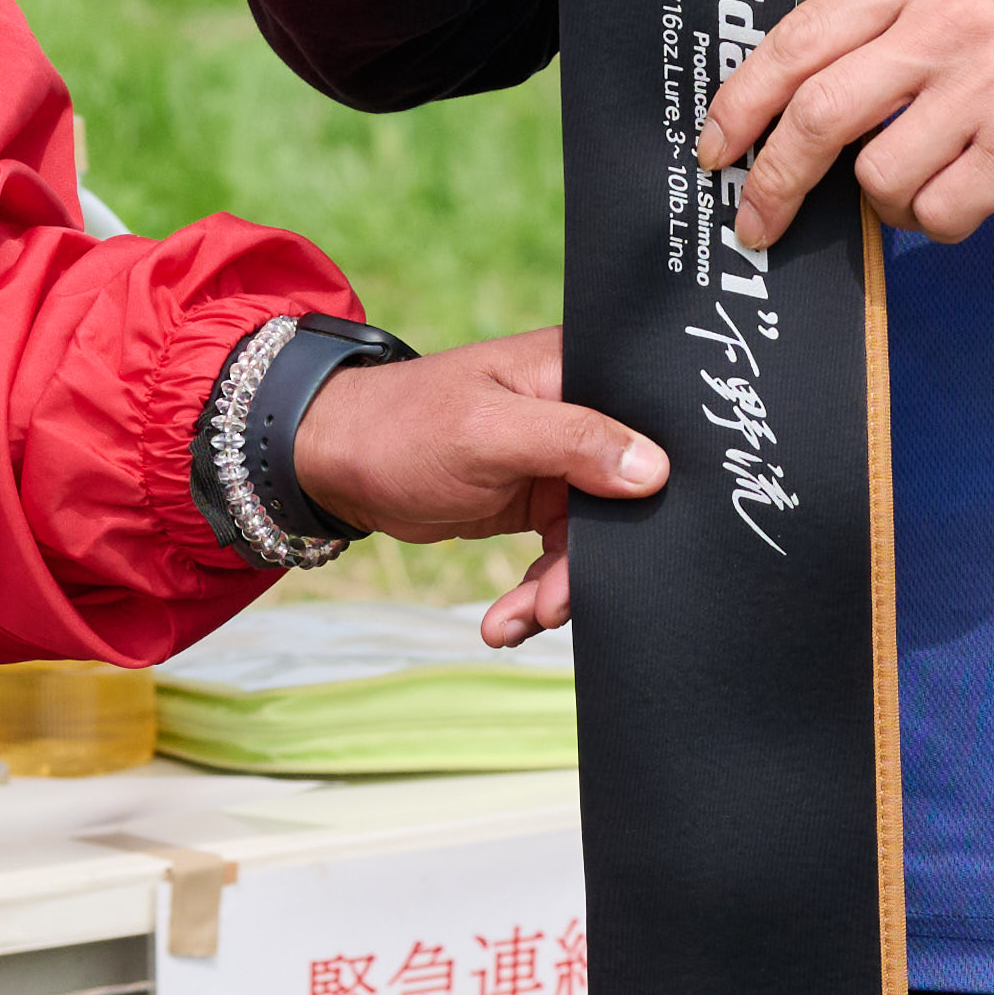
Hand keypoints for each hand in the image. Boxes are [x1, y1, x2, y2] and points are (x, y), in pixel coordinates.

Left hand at [288, 323, 655, 649]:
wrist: (337, 463)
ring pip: (592, 539)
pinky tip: (507, 622)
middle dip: (593, 561)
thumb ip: (573, 442)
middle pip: (625, 495)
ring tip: (520, 621)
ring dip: (559, 588)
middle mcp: (578, 413)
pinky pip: (561, 556)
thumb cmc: (404, 425)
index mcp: (576, 371)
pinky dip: (537, 593)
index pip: (646, 422)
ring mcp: (558, 461)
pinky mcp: (538, 501)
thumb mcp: (489, 432)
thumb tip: (654, 468)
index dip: (656, 477)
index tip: (645, 540)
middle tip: (555, 604)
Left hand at [701, 0, 993, 251]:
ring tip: (928, 179)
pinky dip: (942, 219)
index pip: (799, 36)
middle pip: (817, 112)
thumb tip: (795, 90)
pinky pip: (940, 214)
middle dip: (772, 179)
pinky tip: (976, 192)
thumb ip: (894, 17)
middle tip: (756, 218)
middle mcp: (952, 21)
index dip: (741, 99)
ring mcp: (991, 87)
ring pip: (877, 178)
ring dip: (886, 201)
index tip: (716, 145)